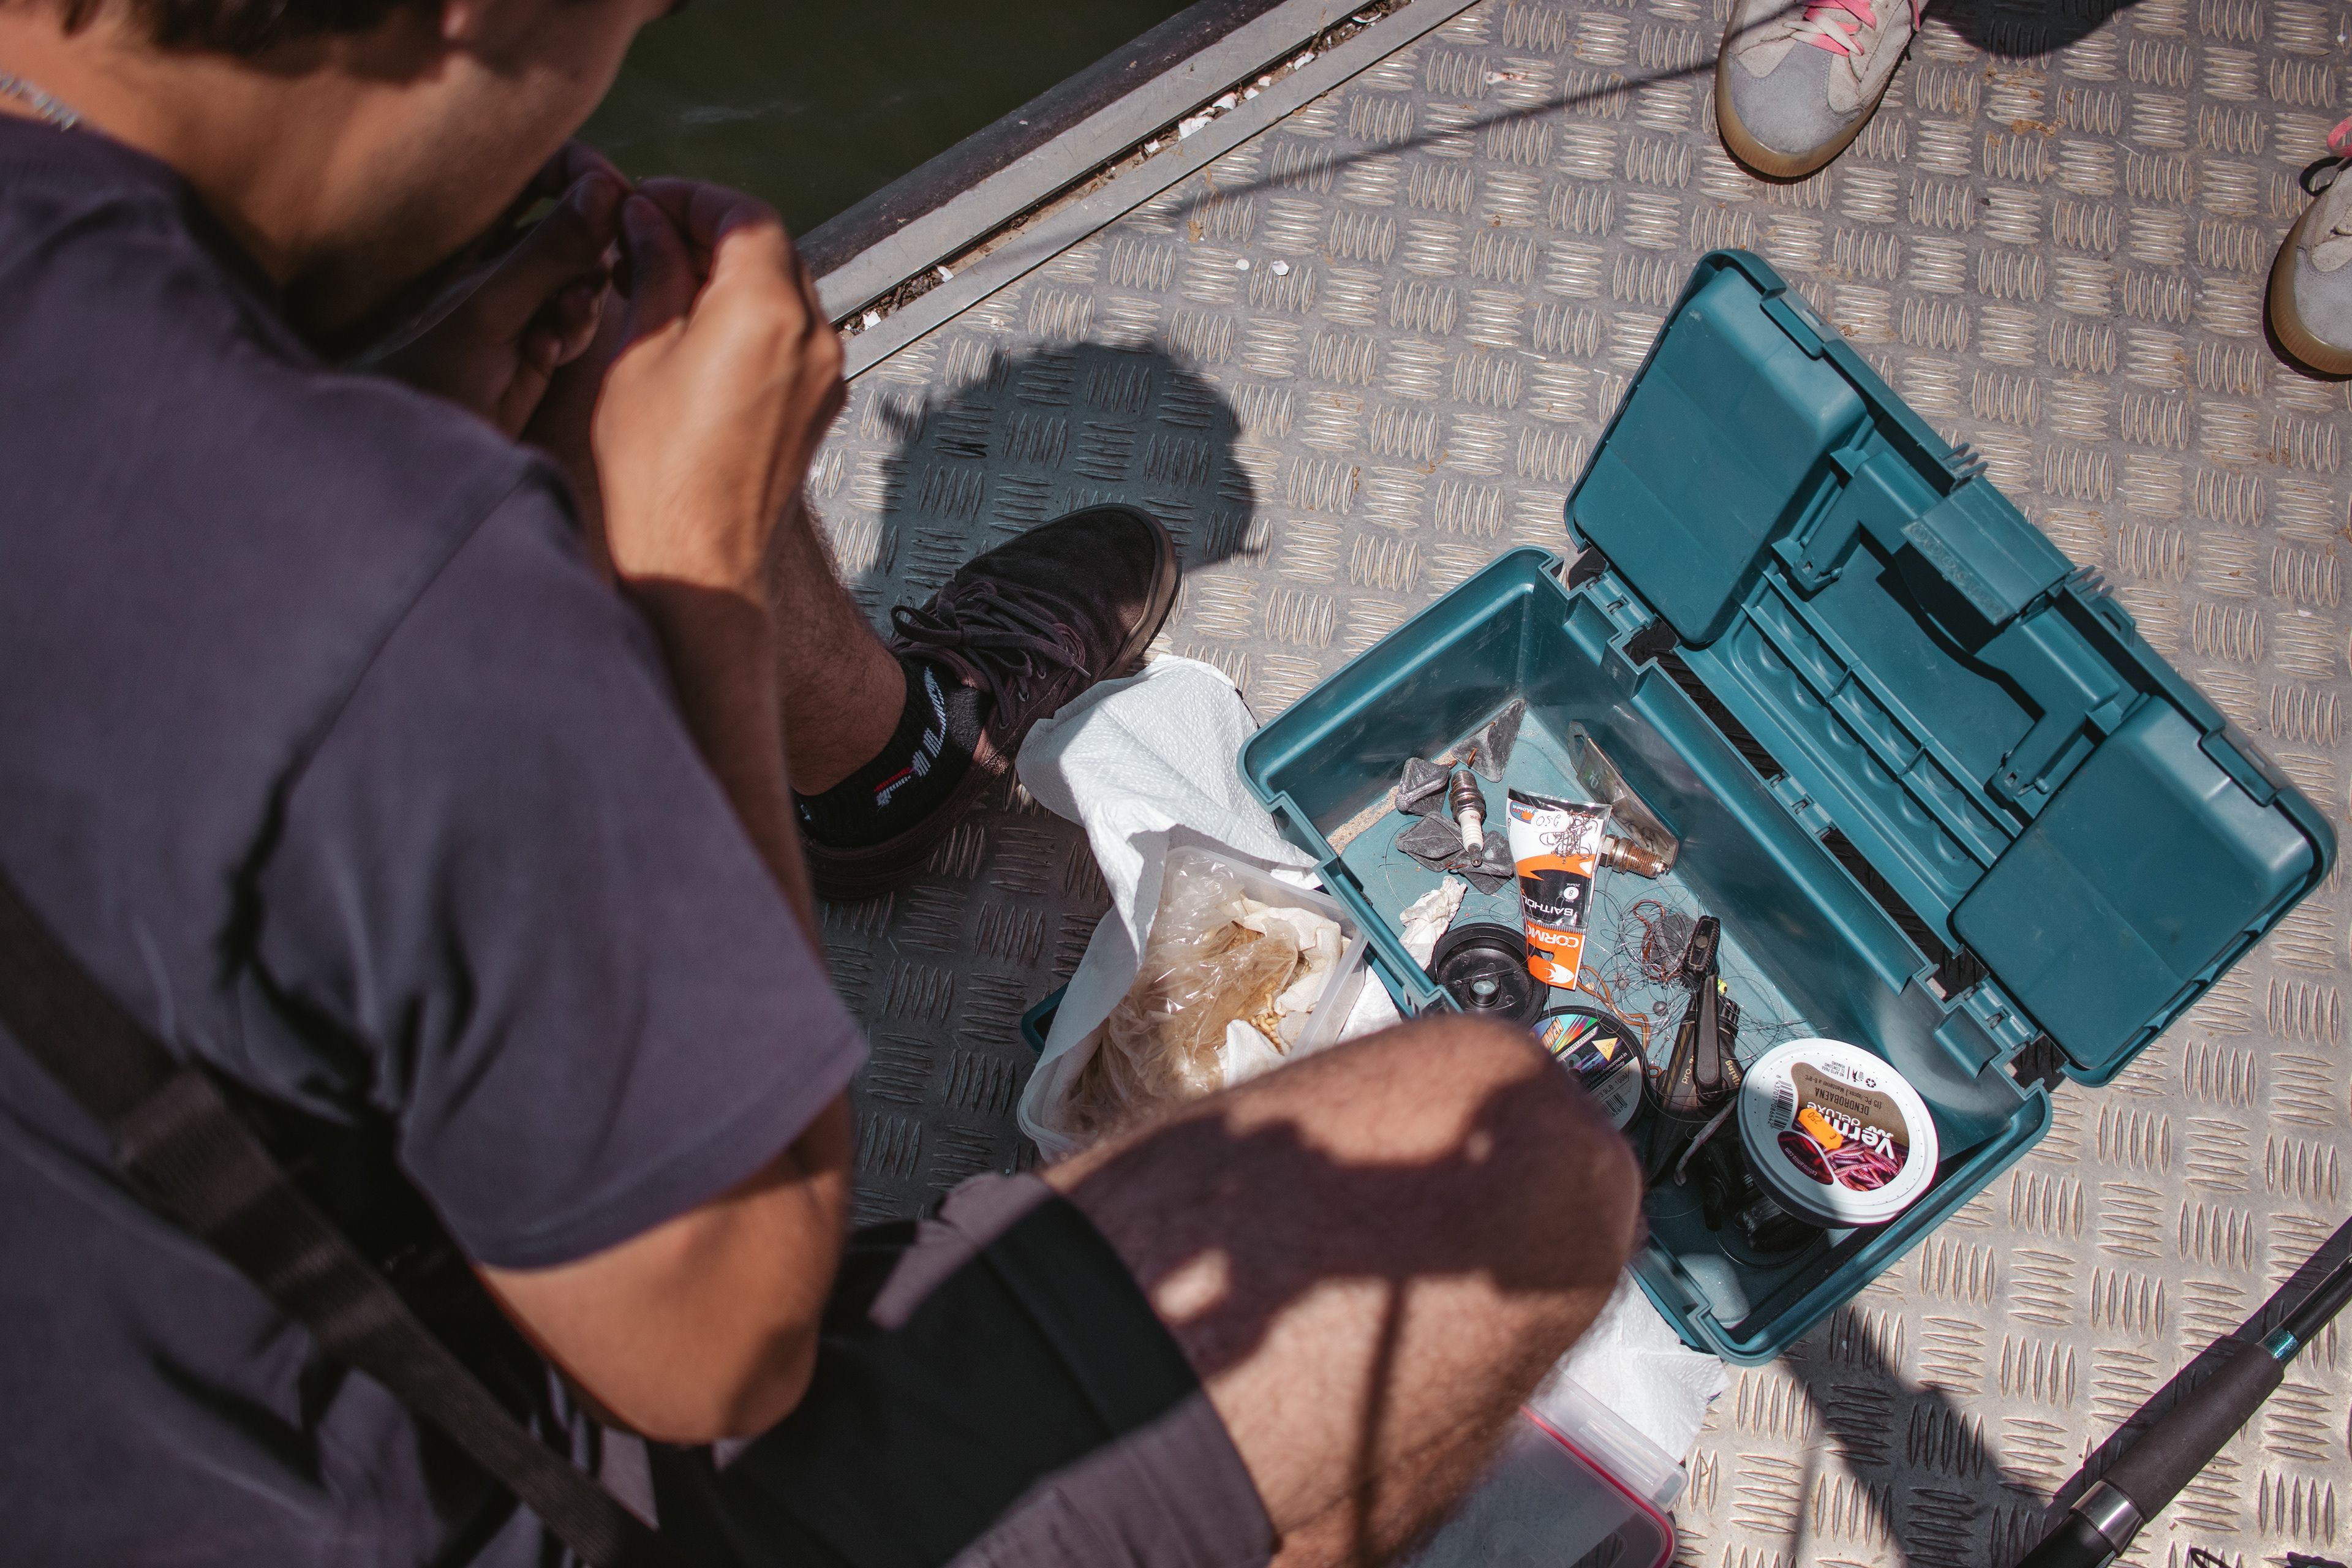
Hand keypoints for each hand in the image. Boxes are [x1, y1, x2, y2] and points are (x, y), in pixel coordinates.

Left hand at [382, 149, 627, 438]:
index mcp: (469, 226)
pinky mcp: (540, 341)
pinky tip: (547, 350)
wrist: (425, 448)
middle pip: (571, 219)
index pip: (536, 169)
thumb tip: (607, 189)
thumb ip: (550, 247)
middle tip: (598, 266)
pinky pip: (579, 318)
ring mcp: (522, 298)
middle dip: (592, 243)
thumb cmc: (434, 370)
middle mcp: (497, 254)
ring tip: (562, 319)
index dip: (578, 174)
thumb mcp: (493, 303)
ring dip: (583, 292)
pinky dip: (573, 329)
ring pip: (583, 272)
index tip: (614, 194)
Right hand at [591, 180, 845, 597]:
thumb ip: (652, 270)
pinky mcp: (819, 406)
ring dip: (727, 273)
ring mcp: (824, 374)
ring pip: (782, 289)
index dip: (689, 197)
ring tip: (661, 283)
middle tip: (645, 236)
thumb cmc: (656, 474)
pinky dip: (747, 315)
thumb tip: (647, 220)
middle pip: (769, 247)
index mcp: (768, 310)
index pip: (743, 213)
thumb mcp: (636, 351)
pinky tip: (692, 330)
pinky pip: (790, 335)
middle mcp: (814, 336)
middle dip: (707, 230)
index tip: (644, 202)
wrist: (698, 566)